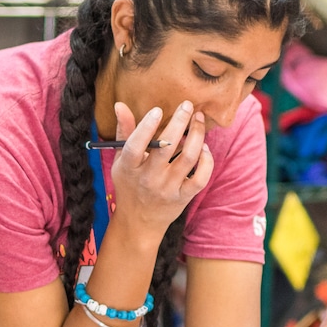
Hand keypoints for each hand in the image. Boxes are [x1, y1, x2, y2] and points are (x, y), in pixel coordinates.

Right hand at [108, 100, 212, 240]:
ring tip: (198, 119)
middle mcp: (149, 178)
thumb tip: (120, 104)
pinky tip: (204, 147)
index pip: (136, 145)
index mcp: (129, 167)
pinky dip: (207, 160)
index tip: (158, 109)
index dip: (146, 127)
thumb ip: (124, 132)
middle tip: (188, 105)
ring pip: (188, 158)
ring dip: (197, 135)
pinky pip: (201, 178)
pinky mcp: (183, 197)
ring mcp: (168, 189)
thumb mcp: (120, 160)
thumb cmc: (129, 184)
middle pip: (166, 147)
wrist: (139, 221)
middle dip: (180, 122)